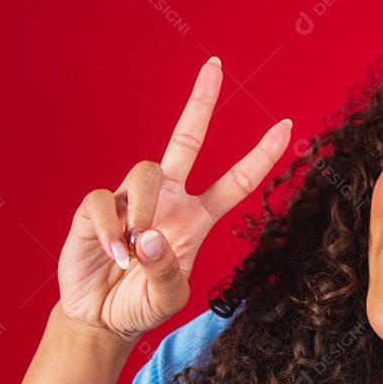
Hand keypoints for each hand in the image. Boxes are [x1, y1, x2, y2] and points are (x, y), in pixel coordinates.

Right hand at [56, 56, 291, 341]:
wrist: (101, 317)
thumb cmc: (142, 303)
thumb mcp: (168, 297)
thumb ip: (166, 271)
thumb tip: (150, 237)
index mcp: (196, 217)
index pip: (236, 181)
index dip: (261, 155)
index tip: (287, 126)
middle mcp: (168, 199)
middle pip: (187, 139)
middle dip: (201, 102)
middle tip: (216, 65)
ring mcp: (131, 200)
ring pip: (145, 172)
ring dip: (141, 213)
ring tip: (131, 254)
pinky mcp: (95, 208)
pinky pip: (103, 201)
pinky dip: (110, 230)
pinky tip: (114, 255)